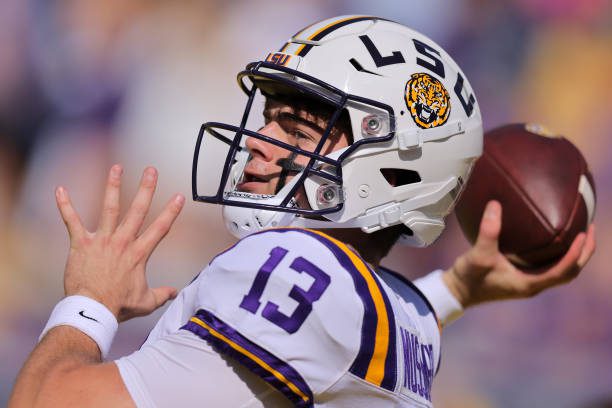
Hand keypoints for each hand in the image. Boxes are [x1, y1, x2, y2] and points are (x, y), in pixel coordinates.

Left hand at [56, 165, 184, 321]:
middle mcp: (122, 242)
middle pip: (138, 210)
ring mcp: (102, 240)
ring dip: (113, 186)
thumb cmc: (118, 306)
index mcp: (139, 254)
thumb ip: (161, 295)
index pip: (160, 228)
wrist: (92, 309)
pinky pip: (72, 221)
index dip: (171, 212)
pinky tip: (60, 189)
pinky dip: (65, 205)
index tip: (179, 196)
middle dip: (146, 188)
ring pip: (110, 208)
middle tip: (151, 170)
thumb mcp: (145, 302)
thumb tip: (174, 293)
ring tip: (117, 168)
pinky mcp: (81, 244)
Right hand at [443, 200, 595, 307]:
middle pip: (569, 272)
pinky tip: (552, 238)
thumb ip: (488, 231)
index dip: (576, 253)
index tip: (584, 233)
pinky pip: (548, 266)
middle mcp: (533, 285)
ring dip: (574, 254)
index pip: (563, 270)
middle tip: (589, 229)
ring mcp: (528, 282)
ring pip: (561, 270)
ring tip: (579, 232)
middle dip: (583, 253)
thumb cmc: (468, 278)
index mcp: (529, 284)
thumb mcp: (478, 255)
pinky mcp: (521, 278)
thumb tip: (495, 204)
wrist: (456, 292)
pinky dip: (558, 254)